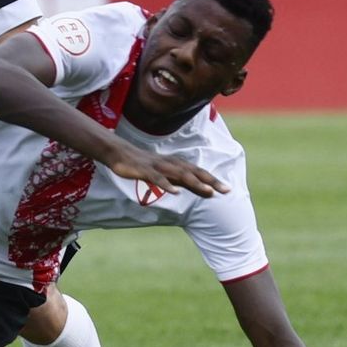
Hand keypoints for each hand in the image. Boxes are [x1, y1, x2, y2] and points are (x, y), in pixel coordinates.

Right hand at [100, 143, 228, 198]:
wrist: (119, 153)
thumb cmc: (142, 164)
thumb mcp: (164, 172)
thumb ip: (180, 180)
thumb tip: (196, 188)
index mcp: (176, 164)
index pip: (198, 172)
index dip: (213, 180)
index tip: (227, 190)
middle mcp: (170, 164)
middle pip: (194, 172)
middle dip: (211, 181)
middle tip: (226, 191)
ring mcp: (158, 167)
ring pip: (180, 175)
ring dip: (195, 183)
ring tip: (208, 192)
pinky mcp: (145, 171)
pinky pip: (158, 179)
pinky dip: (167, 185)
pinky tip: (175, 193)